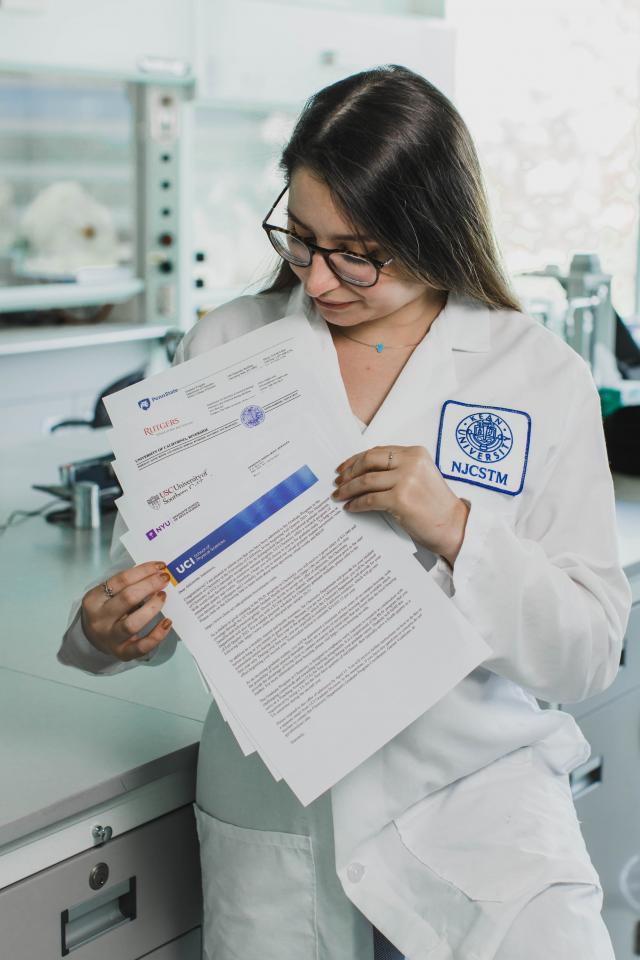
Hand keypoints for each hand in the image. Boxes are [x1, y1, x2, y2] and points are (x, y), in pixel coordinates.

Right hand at [80, 561, 172, 661]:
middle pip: (128, 598)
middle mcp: (100, 619)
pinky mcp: (123, 653)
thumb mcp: (108, 595)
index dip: (143, 571)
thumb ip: (127, 585)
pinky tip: (168, 622)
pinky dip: (157, 635)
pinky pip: (142, 647)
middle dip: (150, 585)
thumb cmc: (107, 610)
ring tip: (163, 597)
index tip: (161, 566)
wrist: (93, 639)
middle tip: (165, 579)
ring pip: (133, 624)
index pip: (120, 580)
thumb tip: (157, 573)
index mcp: (94, 600)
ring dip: (152, 607)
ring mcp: (110, 638)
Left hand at [332, 445, 469, 566]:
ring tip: (339, 495)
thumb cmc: (436, 505)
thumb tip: (364, 471)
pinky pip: (369, 499)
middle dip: (349, 471)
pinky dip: (356, 504)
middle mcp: (411, 462)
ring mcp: (406, 480)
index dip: (356, 459)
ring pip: (365, 480)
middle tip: (338, 481)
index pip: (378, 451)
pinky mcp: (400, 499)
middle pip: (368, 461)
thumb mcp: (421, 476)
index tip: (344, 467)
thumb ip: (398, 468)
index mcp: (416, 453)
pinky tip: (351, 507)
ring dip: (348, 489)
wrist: (454, 526)